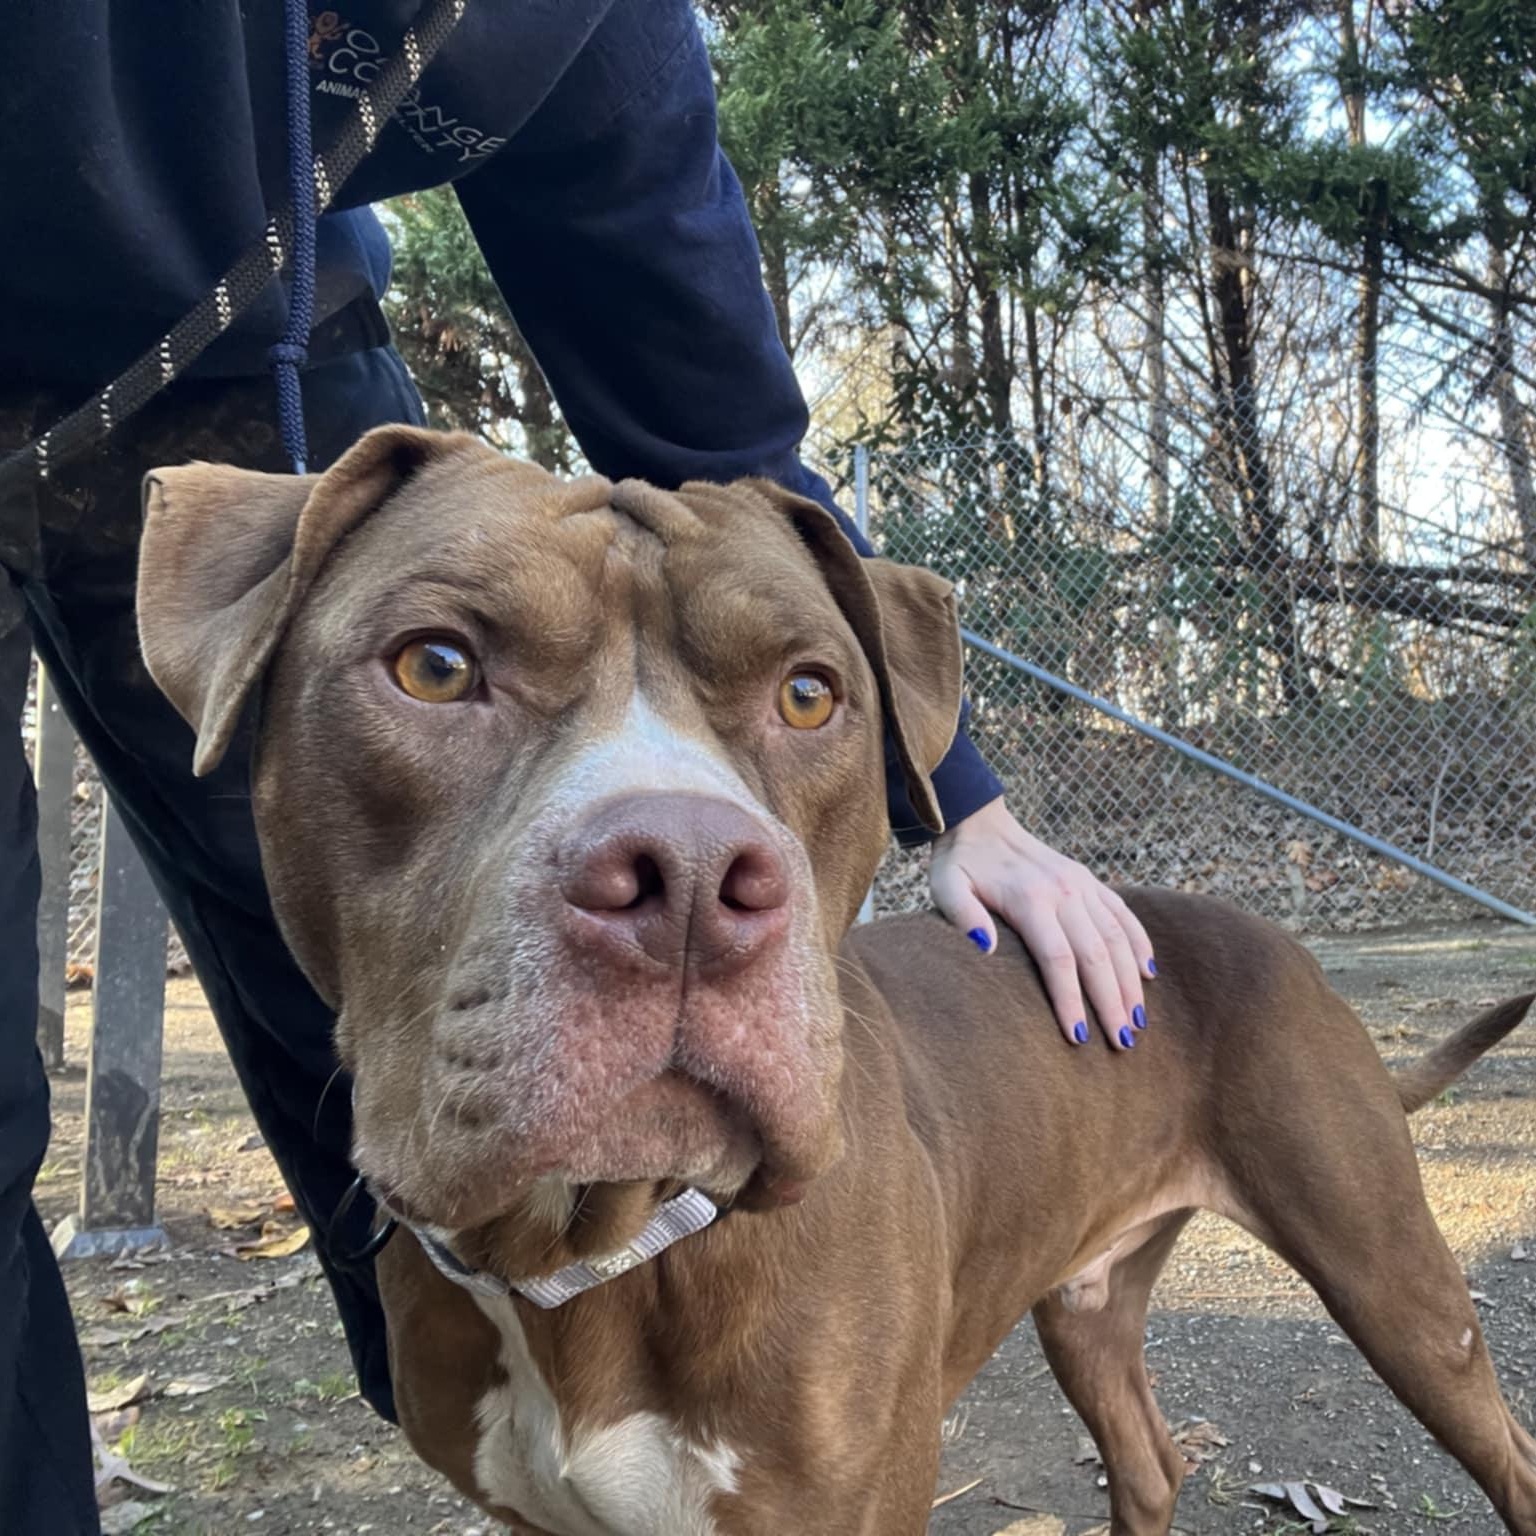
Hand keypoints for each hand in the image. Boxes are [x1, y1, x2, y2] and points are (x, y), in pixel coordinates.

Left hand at [928, 796, 1155, 1050]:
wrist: (979, 821)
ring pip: (1117, 937)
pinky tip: (1149, 973)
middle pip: (1096, 954)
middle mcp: (1064, 891)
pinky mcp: (1088, 880)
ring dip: (1130, 981)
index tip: (1078, 1037)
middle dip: (1111, 1001)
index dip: (1070, 999)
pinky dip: (1139, 943)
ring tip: (1138, 1021)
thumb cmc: (959, 864)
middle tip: (1122, 1042)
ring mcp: (1081, 884)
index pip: (1059, 959)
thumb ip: (964, 917)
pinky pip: (1123, 914)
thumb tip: (986, 949)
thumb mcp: (947, 888)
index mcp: (1030, 899)